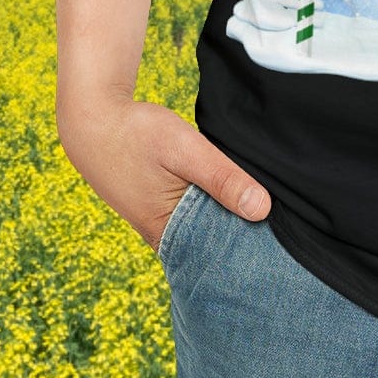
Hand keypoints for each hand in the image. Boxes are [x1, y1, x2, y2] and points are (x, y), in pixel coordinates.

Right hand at [56, 92, 270, 248]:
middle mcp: (163, 237)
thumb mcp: (185, 149)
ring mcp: (159, 224)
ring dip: (228, 219)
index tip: (284, 244)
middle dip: (244, 236)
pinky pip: (193, 216)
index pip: (220, 257)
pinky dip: (212, 207)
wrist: (92, 120)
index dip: (251, 250)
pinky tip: (234, 196)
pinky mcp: (158, 208)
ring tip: (268, 213)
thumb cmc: (137, 133)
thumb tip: (262, 210)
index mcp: (168, 233)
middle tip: (285, 227)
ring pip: (204, 229)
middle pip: (214, 246)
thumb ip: (222, 178)